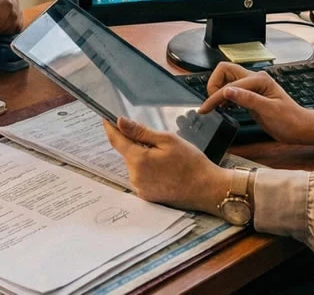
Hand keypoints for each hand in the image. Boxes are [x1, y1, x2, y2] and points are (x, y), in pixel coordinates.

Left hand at [102, 117, 230, 212]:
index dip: (110, 128)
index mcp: (138, 160)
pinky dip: (148, 170)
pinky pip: (141, 177)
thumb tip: (120, 122)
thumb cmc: (191, 162)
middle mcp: (135, 177)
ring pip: (135, 165)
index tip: (106, 118)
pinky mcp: (147, 196)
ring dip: (143, 157)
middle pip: (127, 153)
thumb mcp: (168, 140)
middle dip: (136, 144)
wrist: (207, 189)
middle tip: (158, 142)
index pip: (117, 140)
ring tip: (167, 159)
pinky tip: (166, 170)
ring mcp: (140, 188)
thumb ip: (141, 131)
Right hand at [200, 63, 313, 149]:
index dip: (215, 97)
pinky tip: (225, 108)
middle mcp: (254, 79)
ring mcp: (252, 87)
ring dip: (218, 91)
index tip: (206, 109)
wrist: (300, 129)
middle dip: (214, 85)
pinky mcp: (251, 95)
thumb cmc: (290, 121)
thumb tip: (227, 91)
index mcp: (259, 80)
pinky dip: (224, 97)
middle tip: (212, 103)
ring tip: (216, 107)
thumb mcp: (269, 111)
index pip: (229, 84)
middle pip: (225, 70)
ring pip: (226, 79)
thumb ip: (248, 99)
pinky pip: (232, 90)